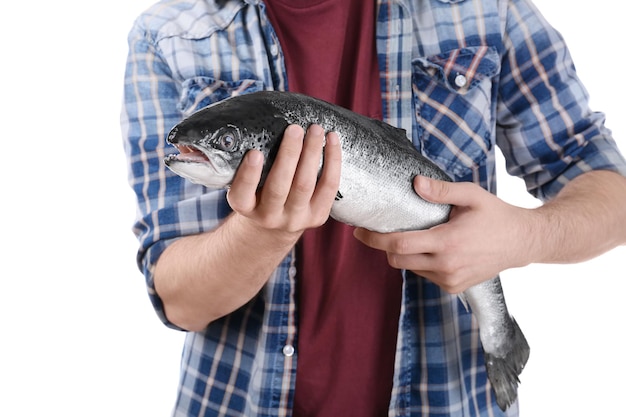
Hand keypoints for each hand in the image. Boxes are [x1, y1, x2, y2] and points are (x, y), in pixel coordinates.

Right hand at [227, 124, 341, 235]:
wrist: (275, 225)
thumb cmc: (258, 191)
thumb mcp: (245, 182)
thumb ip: (247, 161)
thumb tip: (258, 121)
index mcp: (245, 208)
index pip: (242, 194)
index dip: (249, 175)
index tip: (254, 153)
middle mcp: (268, 217)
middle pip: (279, 187)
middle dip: (289, 155)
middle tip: (294, 129)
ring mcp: (294, 219)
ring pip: (305, 185)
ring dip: (312, 153)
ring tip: (315, 130)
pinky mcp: (317, 217)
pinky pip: (328, 187)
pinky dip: (332, 162)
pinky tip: (332, 140)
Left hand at [353, 176, 533, 292]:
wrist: (522, 242)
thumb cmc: (496, 215)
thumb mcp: (472, 195)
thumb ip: (442, 190)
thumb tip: (415, 183)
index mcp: (448, 242)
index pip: (398, 244)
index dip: (374, 239)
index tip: (358, 232)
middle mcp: (446, 265)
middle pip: (397, 260)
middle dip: (384, 246)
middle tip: (382, 230)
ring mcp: (450, 279)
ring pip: (410, 268)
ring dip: (405, 253)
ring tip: (416, 236)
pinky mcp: (454, 287)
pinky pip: (425, 275)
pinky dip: (421, 262)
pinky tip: (433, 249)